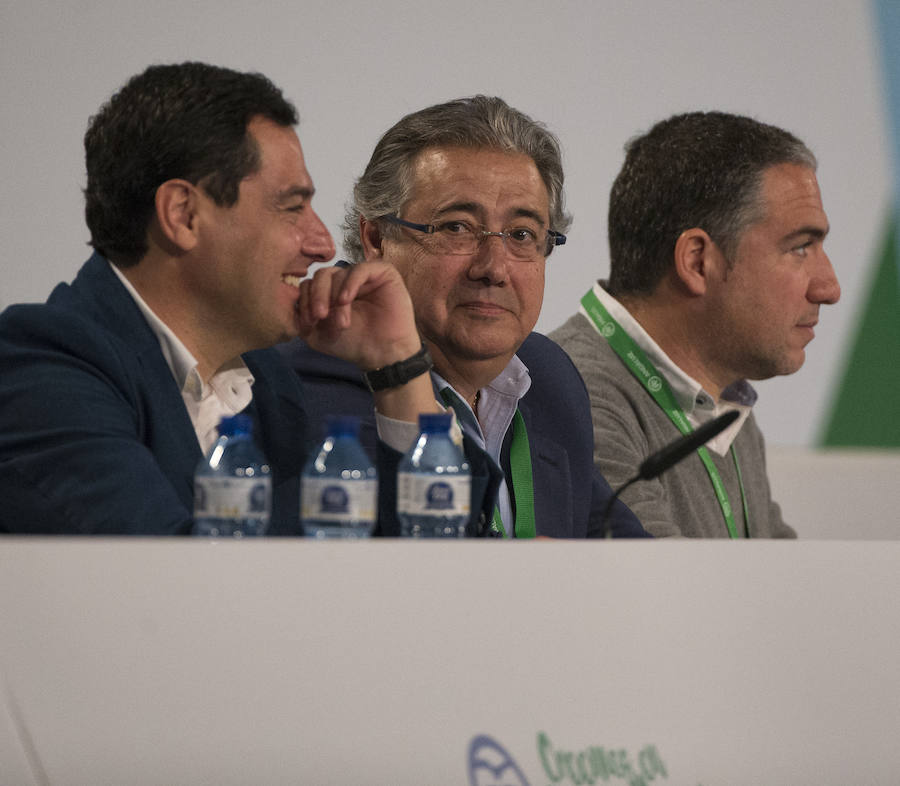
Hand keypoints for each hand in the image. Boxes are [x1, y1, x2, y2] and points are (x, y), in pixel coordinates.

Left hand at [296, 261, 420, 368]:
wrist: (382, 354)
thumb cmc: (353, 343)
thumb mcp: (317, 334)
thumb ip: (302, 317)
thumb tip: (292, 302)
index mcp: (329, 291)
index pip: (309, 284)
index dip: (305, 300)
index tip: (309, 323)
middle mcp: (345, 280)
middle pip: (321, 275)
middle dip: (317, 296)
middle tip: (320, 316)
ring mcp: (363, 275)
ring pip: (339, 273)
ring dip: (335, 298)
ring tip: (341, 322)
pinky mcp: (382, 272)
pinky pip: (360, 269)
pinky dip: (349, 284)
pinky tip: (346, 300)